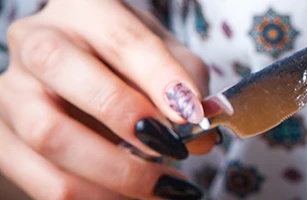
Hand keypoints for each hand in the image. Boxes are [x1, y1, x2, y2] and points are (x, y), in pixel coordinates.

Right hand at [0, 1, 216, 198]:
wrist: (78, 82)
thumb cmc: (130, 63)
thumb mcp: (166, 56)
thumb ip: (187, 86)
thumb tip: (201, 136)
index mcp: (85, 9)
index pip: (120, 37)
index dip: (159, 77)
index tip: (193, 114)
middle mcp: (37, 40)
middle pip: (62, 69)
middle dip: (126, 118)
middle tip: (175, 150)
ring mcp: (11, 90)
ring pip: (50, 135)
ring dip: (116, 171)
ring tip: (165, 186)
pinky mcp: (2, 139)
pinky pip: (45, 180)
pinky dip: (96, 197)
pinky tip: (133, 198)